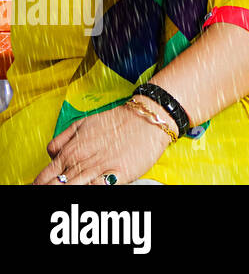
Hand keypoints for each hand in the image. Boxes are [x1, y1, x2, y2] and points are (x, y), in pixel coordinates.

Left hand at [34, 102, 171, 185]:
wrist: (147, 118)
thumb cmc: (118, 121)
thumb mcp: (83, 123)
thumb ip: (62, 139)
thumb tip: (51, 155)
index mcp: (70, 150)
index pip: (43, 178)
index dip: (40, 185)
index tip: (43, 187)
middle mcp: (81, 162)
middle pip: (54, 187)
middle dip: (50, 190)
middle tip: (52, 191)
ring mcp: (99, 170)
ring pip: (71, 190)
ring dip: (67, 191)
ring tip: (72, 188)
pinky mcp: (117, 177)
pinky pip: (96, 189)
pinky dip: (88, 190)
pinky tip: (88, 188)